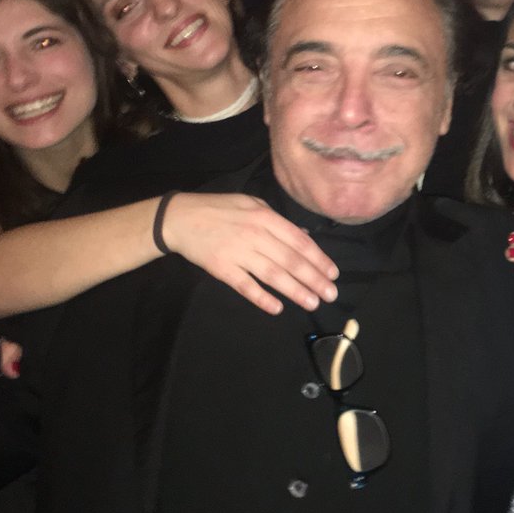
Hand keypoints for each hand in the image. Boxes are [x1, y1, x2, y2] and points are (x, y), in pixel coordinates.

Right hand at [163, 193, 339, 315]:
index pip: (299, 242)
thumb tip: (303, 238)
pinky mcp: (222, 269)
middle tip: (330, 294)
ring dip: (295, 291)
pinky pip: (246, 286)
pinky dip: (262, 298)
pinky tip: (277, 308)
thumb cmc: (220, 209)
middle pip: (291, 261)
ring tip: (312, 302)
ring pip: (273, 275)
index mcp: (265, 217)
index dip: (318, 259)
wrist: (181, 218)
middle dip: (314, 279)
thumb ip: (277, 221)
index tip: (333, 273)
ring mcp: (239, 253)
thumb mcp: (252, 204)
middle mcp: (256, 235)